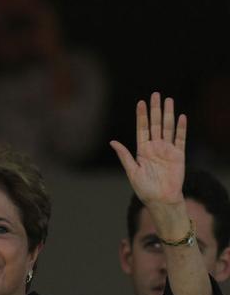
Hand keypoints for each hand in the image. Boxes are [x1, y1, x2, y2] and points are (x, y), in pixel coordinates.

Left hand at [110, 92, 185, 209]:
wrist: (161, 200)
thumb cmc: (144, 189)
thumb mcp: (132, 171)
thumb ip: (124, 155)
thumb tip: (112, 141)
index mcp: (142, 150)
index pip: (141, 128)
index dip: (141, 115)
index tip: (141, 102)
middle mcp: (155, 147)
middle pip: (155, 124)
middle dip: (155, 109)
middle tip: (156, 94)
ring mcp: (167, 150)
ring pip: (168, 127)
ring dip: (168, 114)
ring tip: (169, 100)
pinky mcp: (179, 155)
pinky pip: (181, 139)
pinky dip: (181, 128)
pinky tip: (181, 117)